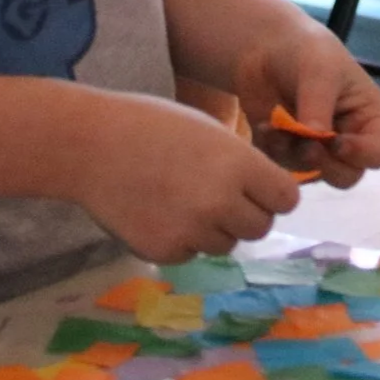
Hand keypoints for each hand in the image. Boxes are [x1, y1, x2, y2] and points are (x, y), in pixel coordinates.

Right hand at [72, 91, 300, 262]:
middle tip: (222, 196)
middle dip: (247, 214)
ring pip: (226, 244)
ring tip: (183, 199)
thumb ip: (242, 164)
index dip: (274, 194)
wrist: (93, 145)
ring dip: (214, 228)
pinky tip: (159, 212)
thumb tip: (266, 191)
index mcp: (239, 164)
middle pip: (260, 227)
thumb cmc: (155, 125)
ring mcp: (192, 231)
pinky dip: (183, 240)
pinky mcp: (164, 252)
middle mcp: (221, 202)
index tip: (261, 188)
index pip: (286, 199)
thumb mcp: (211, 131)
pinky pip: (192, 253)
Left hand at [235, 20, 379, 188]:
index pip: (379, 151)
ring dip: (295, 158)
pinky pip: (285, 171)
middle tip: (305, 146)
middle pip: (349, 174)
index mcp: (368, 116)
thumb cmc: (306, 51)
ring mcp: (318, 149)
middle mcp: (348, 138)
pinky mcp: (289, 154)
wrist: (265, 46)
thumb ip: (319, 106)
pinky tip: (265, 129)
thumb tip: (316, 141)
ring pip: (315, 175)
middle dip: (326, 164)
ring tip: (276, 130)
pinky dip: (275, 155)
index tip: (336, 141)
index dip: (363, 154)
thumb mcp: (319, 71)